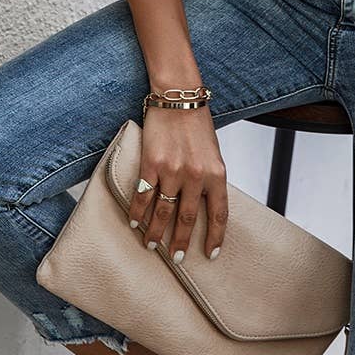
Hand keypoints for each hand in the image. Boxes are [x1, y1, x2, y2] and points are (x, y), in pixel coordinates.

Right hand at [128, 105, 227, 263]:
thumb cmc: (197, 123)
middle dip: (181, 241)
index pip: (219, 214)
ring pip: (163, 211)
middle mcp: (196, 175)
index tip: (211, 254)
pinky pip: (143, 195)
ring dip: (156, 232)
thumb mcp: (213, 151)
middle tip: (178, 258)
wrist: (178, 95)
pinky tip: (135, 223)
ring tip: (152, 245)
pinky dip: (138, 212)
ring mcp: (172, 170)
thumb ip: (210, 177)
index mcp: (216, 172)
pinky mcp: (151, 163)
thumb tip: (204, 204)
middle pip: (187, 218)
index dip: (215, 237)